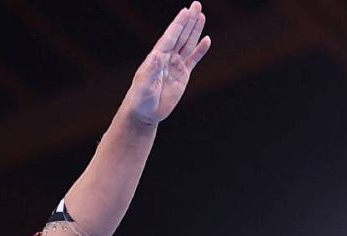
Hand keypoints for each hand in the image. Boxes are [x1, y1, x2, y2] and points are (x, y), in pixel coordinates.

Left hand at [125, 2, 211, 125]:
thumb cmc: (140, 100)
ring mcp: (175, 66)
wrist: (144, 114)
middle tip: (197, 5)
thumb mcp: (144, 86)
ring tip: (201, 15)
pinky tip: (206, 39)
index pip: (170, 37)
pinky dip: (200, 50)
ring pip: (187, 44)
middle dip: (189, 20)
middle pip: (180, 36)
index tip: (186, 11)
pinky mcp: (182, 76)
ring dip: (195, 30)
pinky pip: (193, 60)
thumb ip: (150, 71)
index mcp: (157, 58)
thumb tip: (156, 55)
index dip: (178, 24)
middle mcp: (166, 58)